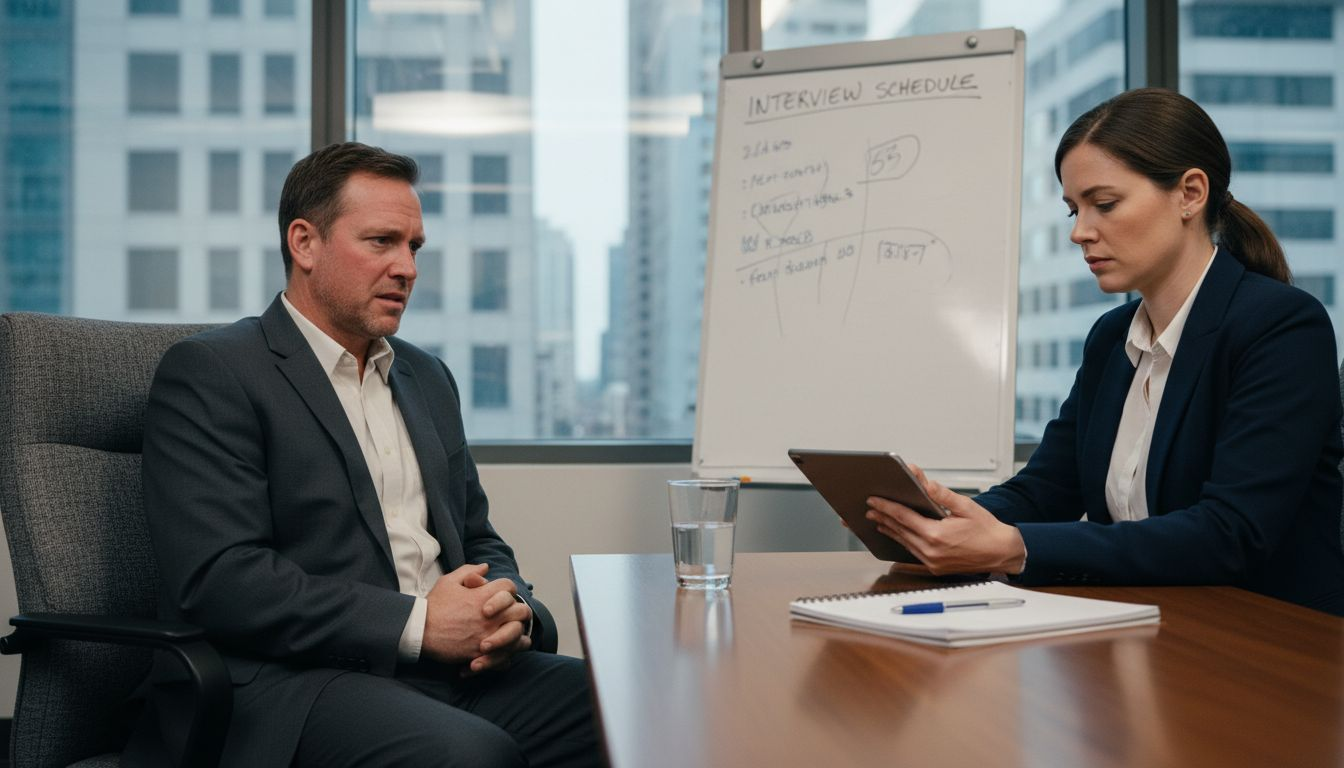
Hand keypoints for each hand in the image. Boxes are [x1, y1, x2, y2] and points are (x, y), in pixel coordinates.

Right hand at [421, 564, 529, 668]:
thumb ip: (469, 572)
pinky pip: (505, 658)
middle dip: (517, 611)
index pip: (509, 587)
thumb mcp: (448, 581)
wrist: (419, 631)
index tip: (500, 595)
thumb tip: (485, 567)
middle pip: (522, 611)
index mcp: (484, 596)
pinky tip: (502, 653)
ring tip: (511, 635)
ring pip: (518, 635)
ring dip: (517, 634)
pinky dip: (506, 656)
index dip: (506, 590)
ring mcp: (488, 636)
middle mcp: (491, 617)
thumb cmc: (433, 606)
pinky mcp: (482, 654)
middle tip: (510, 615)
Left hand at [865, 463, 1025, 575]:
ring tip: (877, 519)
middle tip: (869, 507)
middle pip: (899, 530)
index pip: (903, 517)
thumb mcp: (966, 506)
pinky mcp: (935, 567)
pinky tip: (896, 534)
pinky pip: (912, 552)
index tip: (873, 500)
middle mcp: (931, 551)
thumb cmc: (987, 530)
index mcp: (936, 535)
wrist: (1002, 552)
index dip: (885, 507)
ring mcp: (932, 562)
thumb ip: (942, 495)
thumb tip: (925, 483)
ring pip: (903, 542)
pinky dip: (902, 541)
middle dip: (882, 517)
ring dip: (889, 530)